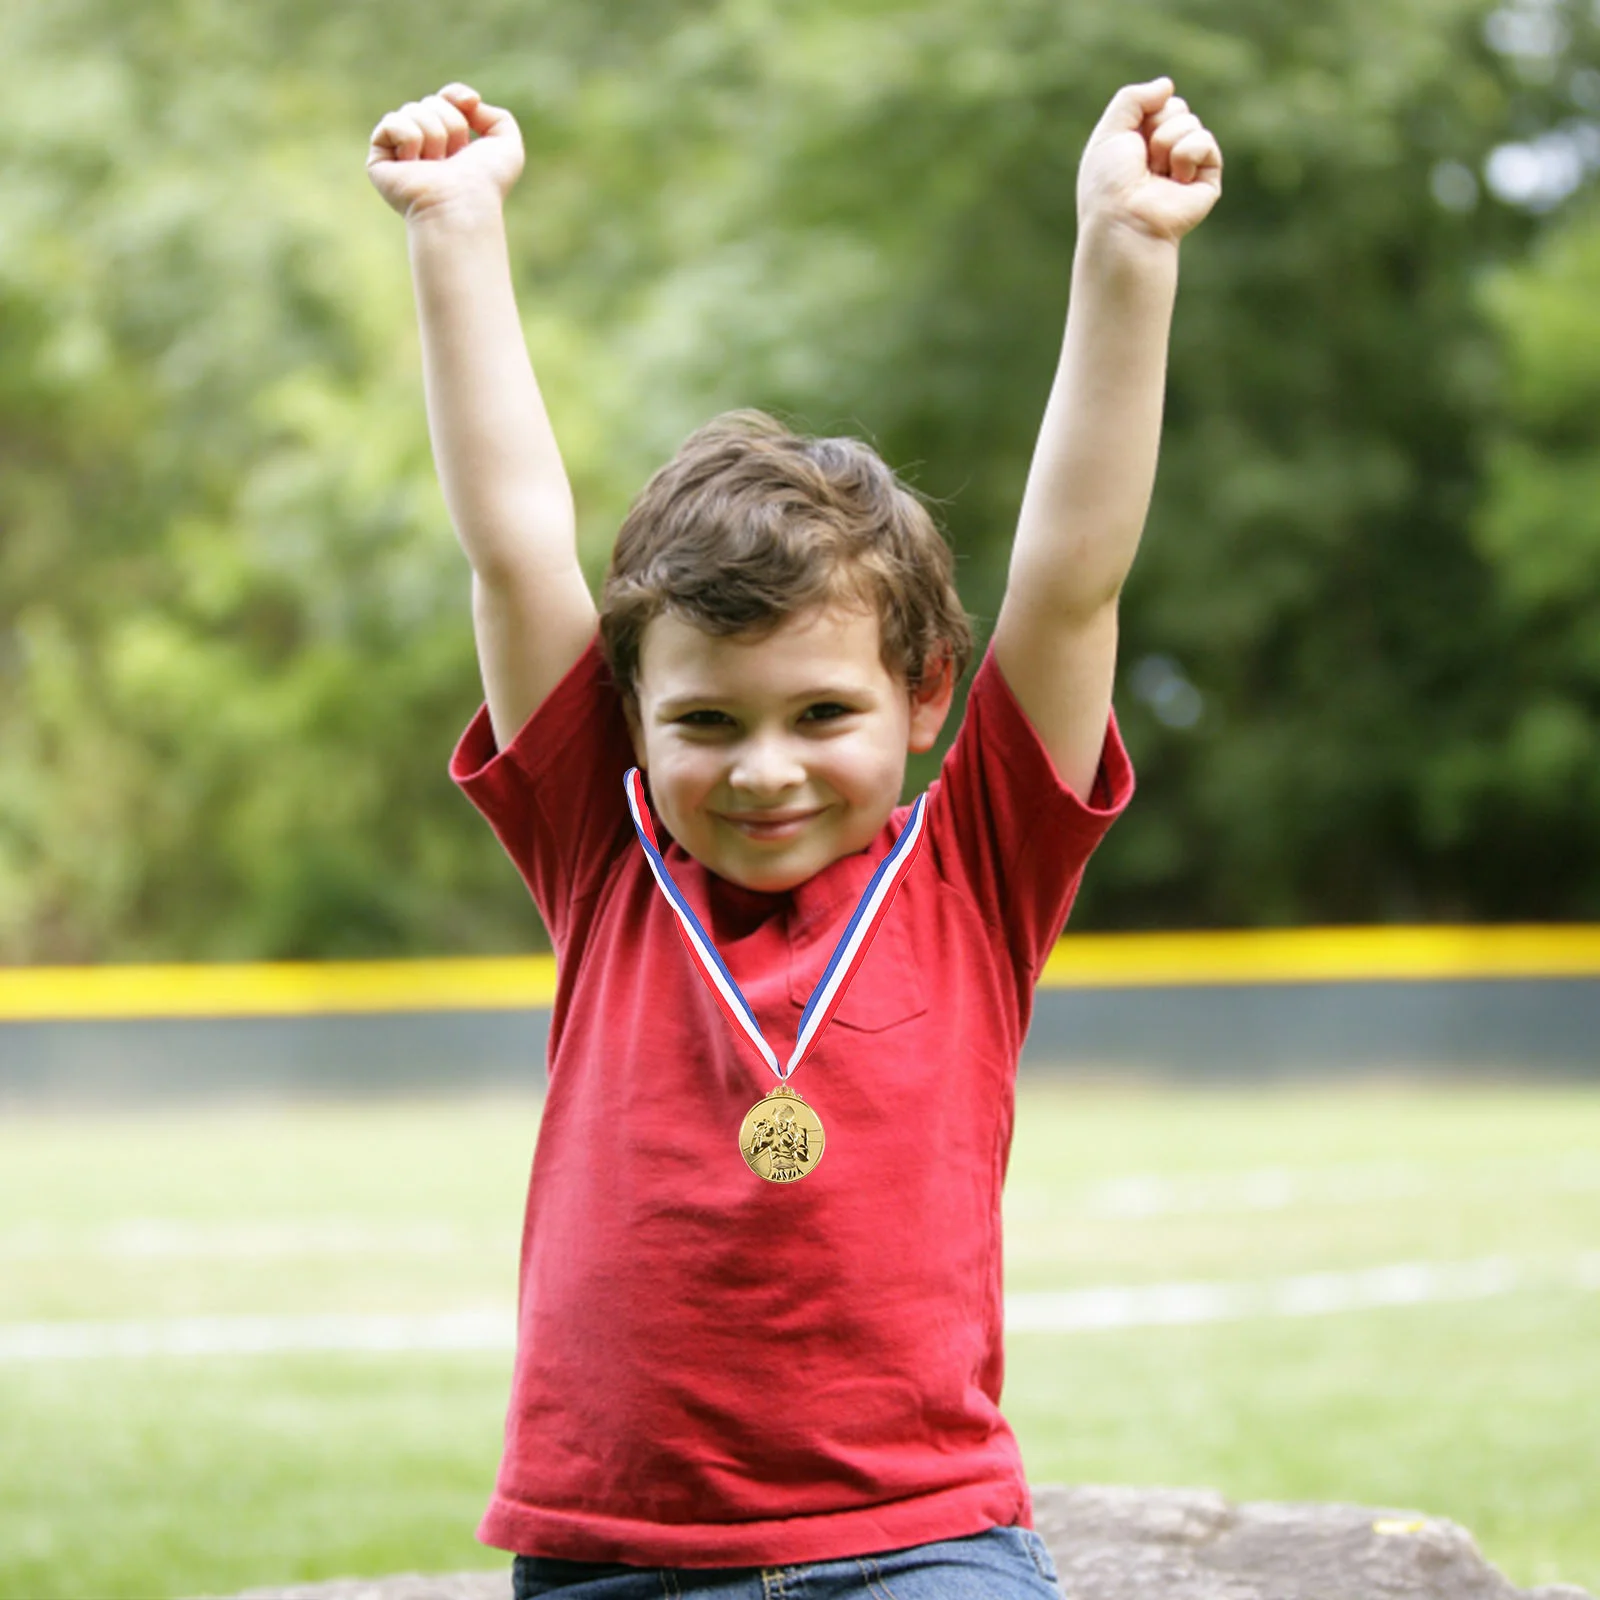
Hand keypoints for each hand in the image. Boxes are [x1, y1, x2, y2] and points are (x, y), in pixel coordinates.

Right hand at [366, 84, 524, 219]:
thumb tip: (467, 101)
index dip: (455, 96)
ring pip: (412, 109)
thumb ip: (497, 116)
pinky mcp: (380, 160)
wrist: (462, 205)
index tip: (470, 103)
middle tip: (454, 158)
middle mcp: (425, 147)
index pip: (444, 98)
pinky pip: (392, 122)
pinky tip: (415, 163)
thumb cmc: (486, 183)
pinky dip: (410, 137)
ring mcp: (400, 154)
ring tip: (437, 165)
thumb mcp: (507, 145)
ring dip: (434, 134)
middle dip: (451, 123)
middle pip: (431, 102)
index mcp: (451, 144)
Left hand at [1078, 78, 1221, 244]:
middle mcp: (1163, 155)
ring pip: (1191, 122)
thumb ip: (1133, 98)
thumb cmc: (1109, 184)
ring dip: (1168, 141)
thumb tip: (1167, 85)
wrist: (1124, 221)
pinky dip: (1188, 152)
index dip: (1144, 112)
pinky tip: (1176, 177)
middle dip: (1158, 125)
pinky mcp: (1206, 181)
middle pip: (1176, 107)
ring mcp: (1185, 167)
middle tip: (1142, 159)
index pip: (1156, 103)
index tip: (1128, 140)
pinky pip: (1205, 141)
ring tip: (1155, 173)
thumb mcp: (1110, 131)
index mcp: (1139, 144)